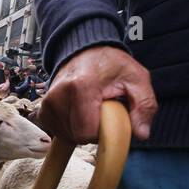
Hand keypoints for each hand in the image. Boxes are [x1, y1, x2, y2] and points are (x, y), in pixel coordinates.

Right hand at [37, 45, 155, 144]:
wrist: (85, 52)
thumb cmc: (111, 65)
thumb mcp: (137, 79)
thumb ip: (145, 106)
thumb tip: (142, 134)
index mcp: (81, 87)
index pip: (87, 132)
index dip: (102, 132)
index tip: (110, 118)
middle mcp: (58, 95)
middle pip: (77, 136)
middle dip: (93, 131)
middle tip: (101, 112)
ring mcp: (47, 103)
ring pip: (67, 136)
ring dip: (82, 129)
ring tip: (90, 109)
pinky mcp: (43, 110)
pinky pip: (58, 132)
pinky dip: (70, 128)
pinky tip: (78, 113)